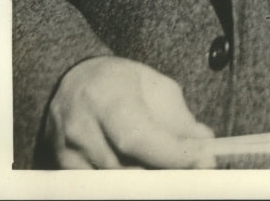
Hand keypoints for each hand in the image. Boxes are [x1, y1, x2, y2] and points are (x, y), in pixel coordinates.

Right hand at [45, 56, 214, 168]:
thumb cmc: (121, 83)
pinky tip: (137, 168)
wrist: (75, 80)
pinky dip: (124, 183)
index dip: (171, 154)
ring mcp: (67, 153)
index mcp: (105, 96)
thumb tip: (206, 149)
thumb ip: (180, 120)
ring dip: (146, 179)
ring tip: (164, 166)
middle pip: (127, 167)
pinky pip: (100, 189)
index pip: (136, 137)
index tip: (202, 160)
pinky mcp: (63, 172)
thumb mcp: (155, 88)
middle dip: (165, 173)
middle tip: (191, 171)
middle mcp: (80, 127)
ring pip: (115, 184)